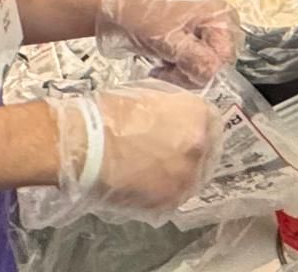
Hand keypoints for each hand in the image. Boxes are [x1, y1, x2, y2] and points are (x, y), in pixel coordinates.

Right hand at [24, 80, 220, 227]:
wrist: (87, 145)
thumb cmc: (110, 113)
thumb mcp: (150, 95)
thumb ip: (173, 107)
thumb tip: (175, 117)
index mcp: (199, 115)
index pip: (211, 122)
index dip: (196, 127)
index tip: (184, 133)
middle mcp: (201, 146)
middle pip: (205, 151)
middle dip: (189, 152)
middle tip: (168, 154)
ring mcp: (187, 177)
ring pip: (191, 177)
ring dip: (177, 174)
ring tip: (152, 172)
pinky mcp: (170, 201)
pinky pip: (173, 197)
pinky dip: (161, 192)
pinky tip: (143, 185)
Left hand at [95, 0, 243, 85]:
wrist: (115, 8)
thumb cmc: (142, 13)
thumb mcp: (168, 37)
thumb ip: (193, 57)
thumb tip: (211, 73)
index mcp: (220, 16)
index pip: (224, 56)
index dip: (204, 67)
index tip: (178, 69)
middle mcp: (217, 25)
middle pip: (216, 65)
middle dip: (191, 73)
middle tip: (165, 71)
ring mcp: (204, 36)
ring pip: (203, 70)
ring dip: (181, 75)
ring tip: (159, 69)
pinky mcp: (190, 46)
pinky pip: (192, 69)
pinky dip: (176, 73)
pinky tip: (161, 67)